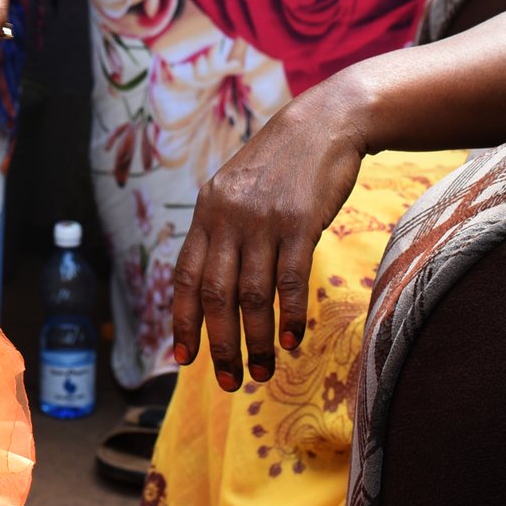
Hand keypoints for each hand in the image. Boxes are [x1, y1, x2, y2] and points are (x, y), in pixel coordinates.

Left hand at [168, 72, 371, 390]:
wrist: (322, 124)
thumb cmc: (280, 164)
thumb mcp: (236, 189)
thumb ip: (222, 230)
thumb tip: (213, 286)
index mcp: (207, 212)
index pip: (185, 277)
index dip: (183, 322)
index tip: (184, 359)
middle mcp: (227, 217)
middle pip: (216, 295)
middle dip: (220, 344)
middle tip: (229, 381)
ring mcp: (262, 220)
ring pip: (251, 295)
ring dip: (257, 340)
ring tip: (262, 371)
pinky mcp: (299, 222)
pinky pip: (289, 280)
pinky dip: (289, 315)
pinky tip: (292, 340)